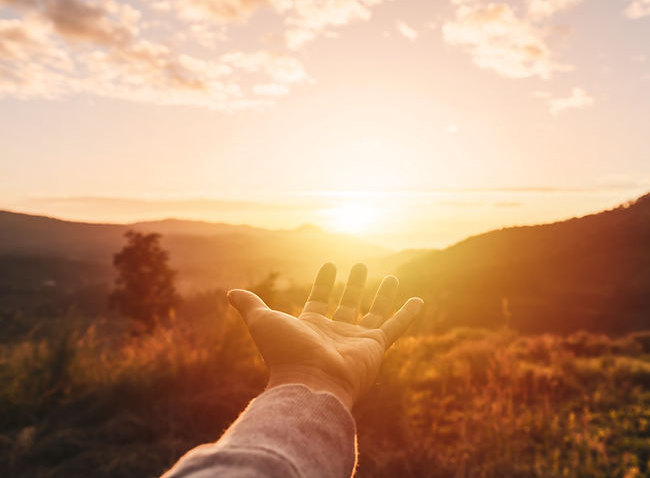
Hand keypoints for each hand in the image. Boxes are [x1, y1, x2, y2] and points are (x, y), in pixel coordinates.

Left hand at [228, 262, 422, 408]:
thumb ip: (251, 307)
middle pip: (348, 304)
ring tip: (392, 277)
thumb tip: (231, 292)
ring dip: (382, 295)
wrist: (311, 384)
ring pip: (374, 313)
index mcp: (311, 327)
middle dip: (354, 285)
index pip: (320, 299)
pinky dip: (407, 314)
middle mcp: (335, 333)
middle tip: (361, 265)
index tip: (330, 264)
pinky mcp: (375, 347)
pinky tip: (418, 300)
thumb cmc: (285, 355)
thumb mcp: (264, 323)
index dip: (324, 282)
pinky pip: (395, 327)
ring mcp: (357, 341)